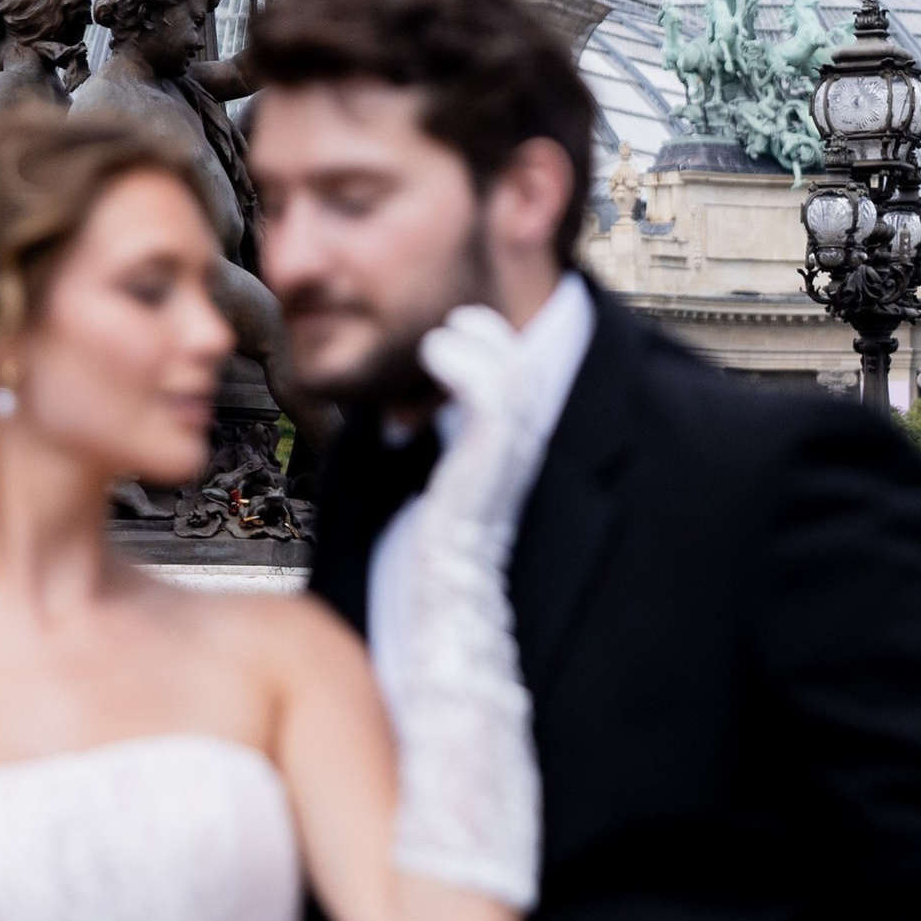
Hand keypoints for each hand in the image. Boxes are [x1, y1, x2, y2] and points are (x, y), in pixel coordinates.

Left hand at [417, 305, 548, 555]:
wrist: (445, 599)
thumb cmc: (432, 554)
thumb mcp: (437, 487)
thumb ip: (433, 452)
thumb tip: (397, 421)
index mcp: (508, 457)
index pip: (517, 389)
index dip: (494, 356)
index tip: (460, 337)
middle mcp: (518, 454)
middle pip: (523, 373)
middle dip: (493, 340)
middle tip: (459, 321)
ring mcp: (508, 459)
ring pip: (511, 378)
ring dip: (477, 345)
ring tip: (442, 335)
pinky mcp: (489, 463)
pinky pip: (493, 397)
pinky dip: (467, 363)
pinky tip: (437, 354)